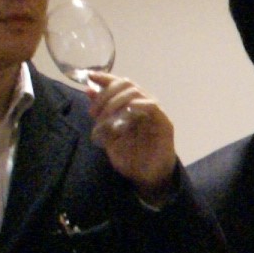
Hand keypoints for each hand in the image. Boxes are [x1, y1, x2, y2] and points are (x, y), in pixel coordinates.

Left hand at [84, 73, 178, 194]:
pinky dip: (135, 106)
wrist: (146, 176)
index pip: (119, 83)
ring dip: (116, 101)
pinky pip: (151, 106)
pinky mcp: (164, 122)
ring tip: (105, 117)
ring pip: (135, 92)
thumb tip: (89, 90)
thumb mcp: (108, 133)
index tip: (90, 77)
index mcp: (131, 104)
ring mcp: (155, 112)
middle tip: (94, 112)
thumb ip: (100, 113)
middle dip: (106, 94)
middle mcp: (143, 104)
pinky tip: (124, 114)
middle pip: (126, 84)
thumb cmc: (129, 155)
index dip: (105, 77)